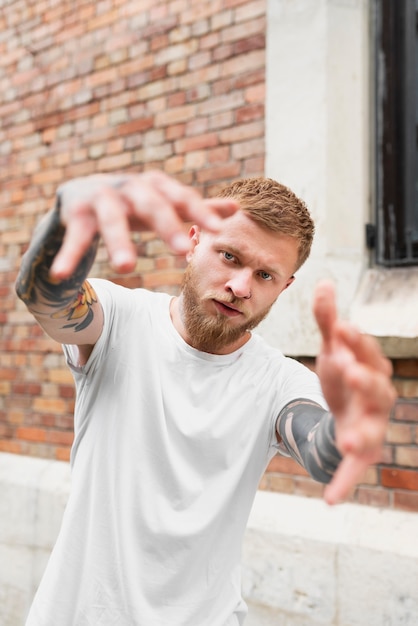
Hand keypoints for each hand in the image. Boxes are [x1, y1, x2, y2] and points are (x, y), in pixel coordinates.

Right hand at [50, 171, 237, 278]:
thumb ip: (195, 208)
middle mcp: (128, 186)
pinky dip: (70, 254)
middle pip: (150, 202)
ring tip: (127, 268)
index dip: (199, 210)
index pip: (180, 196)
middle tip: (181, 248)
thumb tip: (236, 208)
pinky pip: (75, 235)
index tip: (218, 228)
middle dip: (165, 224)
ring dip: (118, 241)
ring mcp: (100, 196)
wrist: (79, 194)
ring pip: (111, 218)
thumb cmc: (131, 204)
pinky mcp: (74, 210)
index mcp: (154, 185)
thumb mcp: (163, 205)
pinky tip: (61, 275)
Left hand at [313, 280, 396, 504]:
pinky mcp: (359, 450)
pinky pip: (354, 468)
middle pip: (377, 388)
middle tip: (349, 368)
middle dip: (365, 379)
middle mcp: (377, 396)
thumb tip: (323, 282)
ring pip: (372, 430)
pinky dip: (343, 483)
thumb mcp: (331, 348)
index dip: (356, 342)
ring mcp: (371, 425)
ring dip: (362, 433)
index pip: (367, 353)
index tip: (341, 329)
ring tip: (348, 439)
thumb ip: (327, 320)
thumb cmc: (341, 375)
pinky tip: (330, 500)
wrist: (341, 409)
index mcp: (370, 368)